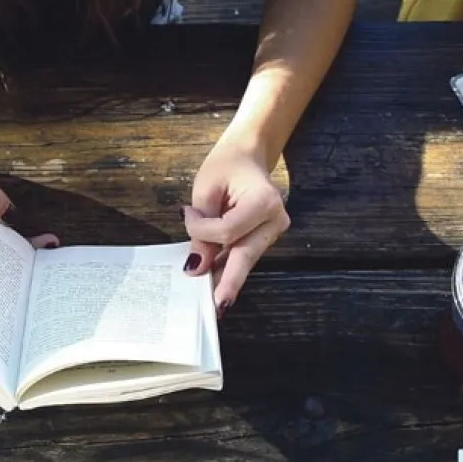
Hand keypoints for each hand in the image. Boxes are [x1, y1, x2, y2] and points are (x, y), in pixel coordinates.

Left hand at [183, 139, 289, 315]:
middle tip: (216, 306)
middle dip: (228, 280)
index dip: (202, 231)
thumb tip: (197, 266)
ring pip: (245, 259)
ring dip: (224, 276)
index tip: (187, 214)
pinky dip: (227, 267)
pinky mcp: (265, 238)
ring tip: (208, 300)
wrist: (248, 155)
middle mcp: (275, 220)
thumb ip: (202, 227)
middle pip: (245, 254)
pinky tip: (214, 283)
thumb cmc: (226, 165)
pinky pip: (244, 255)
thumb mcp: (206, 190)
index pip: (228, 230)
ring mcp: (274, 232)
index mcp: (264, 201)